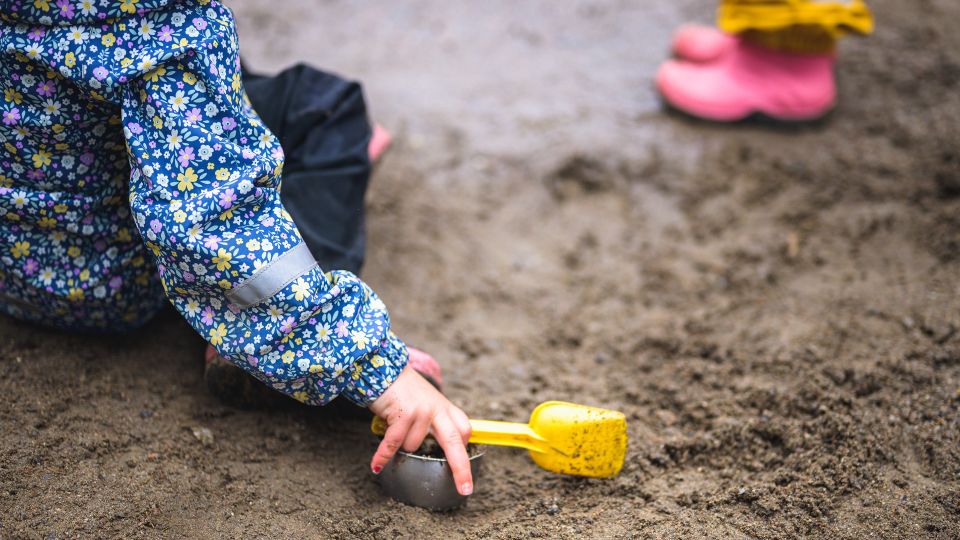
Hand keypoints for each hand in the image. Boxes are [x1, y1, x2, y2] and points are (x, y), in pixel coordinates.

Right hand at [368, 365, 473, 494]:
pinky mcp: (404, 414)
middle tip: (465, 488)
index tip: (464, 467)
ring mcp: (422, 411)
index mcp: (445, 407)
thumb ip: (435, 419)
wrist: (383, 367)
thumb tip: (441, 443)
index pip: (463, 430)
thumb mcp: (426, 400)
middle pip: (454, 443)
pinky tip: (377, 465)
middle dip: (461, 468)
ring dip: (400, 442)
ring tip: (393, 425)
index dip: (463, 448)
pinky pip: (394, 445)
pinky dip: (383, 456)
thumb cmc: (403, 389)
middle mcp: (437, 409)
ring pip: (413, 446)